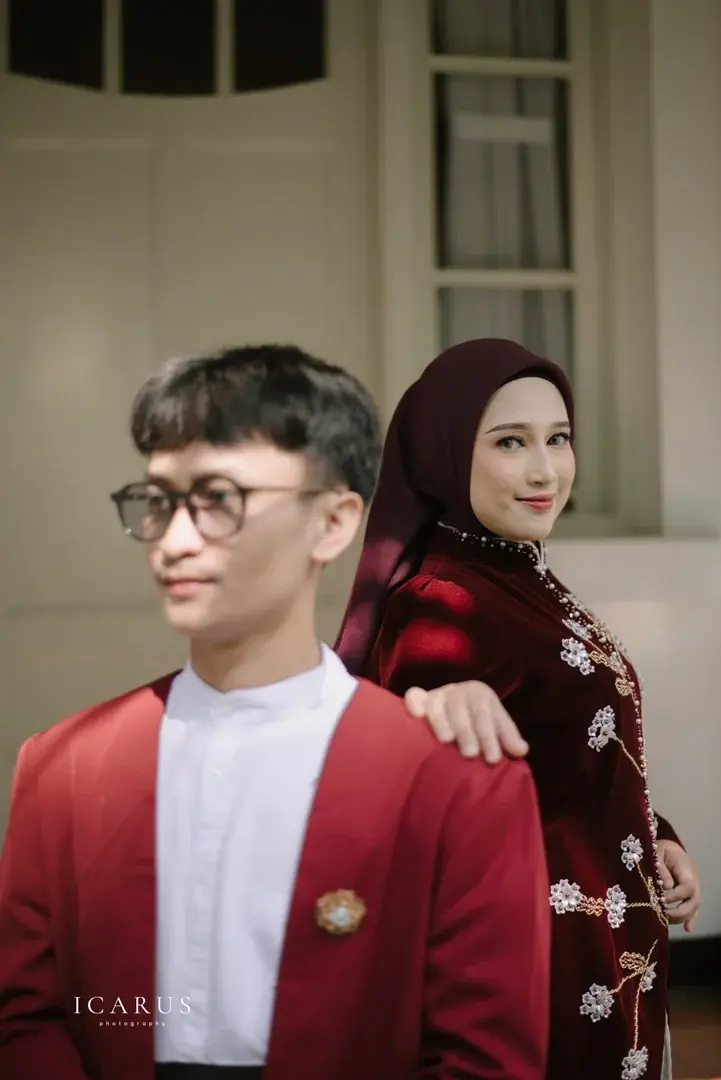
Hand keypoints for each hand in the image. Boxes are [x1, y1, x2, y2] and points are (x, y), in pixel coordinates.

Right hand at [404, 681, 527, 763]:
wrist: (461, 711)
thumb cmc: (480, 724)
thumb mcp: (497, 728)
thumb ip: (508, 739)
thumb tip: (521, 750)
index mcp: (479, 693)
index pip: (484, 714)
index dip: (489, 736)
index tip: (493, 759)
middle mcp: (458, 690)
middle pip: (461, 709)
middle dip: (467, 732)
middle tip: (471, 754)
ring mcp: (438, 693)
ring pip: (438, 705)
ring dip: (442, 723)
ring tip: (446, 742)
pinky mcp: (420, 698)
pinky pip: (414, 696)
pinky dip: (414, 704)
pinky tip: (417, 717)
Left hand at [657, 839, 701, 931]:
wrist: (670, 848)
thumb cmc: (662, 849)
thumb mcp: (658, 852)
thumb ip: (661, 868)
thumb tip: (666, 886)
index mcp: (687, 870)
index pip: (687, 887)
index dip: (676, 896)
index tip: (660, 899)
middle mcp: (694, 881)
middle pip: (694, 901)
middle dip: (680, 911)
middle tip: (663, 913)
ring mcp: (693, 888)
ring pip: (694, 907)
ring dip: (682, 917)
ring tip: (666, 920)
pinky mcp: (689, 894)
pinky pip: (693, 908)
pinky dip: (690, 919)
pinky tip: (687, 929)